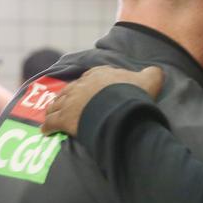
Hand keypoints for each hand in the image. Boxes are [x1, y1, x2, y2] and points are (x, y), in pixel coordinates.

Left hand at [41, 65, 163, 136]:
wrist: (120, 109)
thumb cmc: (134, 94)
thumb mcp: (150, 79)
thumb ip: (152, 74)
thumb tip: (156, 71)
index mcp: (99, 74)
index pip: (90, 77)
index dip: (88, 85)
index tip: (89, 92)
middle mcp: (81, 84)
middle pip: (70, 90)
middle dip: (68, 98)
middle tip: (67, 106)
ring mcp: (71, 100)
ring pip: (56, 104)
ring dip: (53, 110)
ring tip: (52, 116)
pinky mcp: (64, 118)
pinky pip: (51, 122)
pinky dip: (48, 126)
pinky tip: (46, 131)